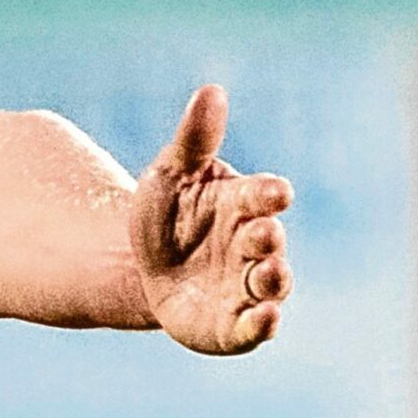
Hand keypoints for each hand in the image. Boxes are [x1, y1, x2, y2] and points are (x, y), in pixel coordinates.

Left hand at [129, 85, 294, 355]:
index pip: (263, 195)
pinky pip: (253, 327)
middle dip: (267, 238)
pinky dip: (262, 324)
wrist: (141, 267)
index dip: (269, 194)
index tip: (276, 191)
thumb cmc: (166, 213)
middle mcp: (253, 245)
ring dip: (273, 280)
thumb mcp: (170, 173)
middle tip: (262, 233)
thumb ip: (194, 138)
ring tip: (268, 273)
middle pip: (269, 241)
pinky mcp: (235, 325)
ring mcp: (247, 286)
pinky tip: (265, 318)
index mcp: (242, 204)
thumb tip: (211, 90)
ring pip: (271, 284)